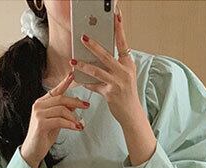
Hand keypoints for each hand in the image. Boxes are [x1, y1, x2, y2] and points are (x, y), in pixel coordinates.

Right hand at [21, 71, 89, 167]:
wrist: (33, 150)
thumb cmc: (44, 136)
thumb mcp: (56, 122)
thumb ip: (64, 112)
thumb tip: (75, 104)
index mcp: (41, 103)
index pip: (55, 91)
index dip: (65, 82)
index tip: (73, 75)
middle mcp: (38, 105)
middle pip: (61, 99)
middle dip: (76, 102)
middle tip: (86, 105)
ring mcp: (38, 114)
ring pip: (62, 110)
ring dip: (74, 117)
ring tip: (80, 124)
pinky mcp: (41, 123)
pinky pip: (60, 120)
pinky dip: (70, 124)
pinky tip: (77, 128)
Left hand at [71, 6, 141, 125]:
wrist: (131, 113)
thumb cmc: (127, 93)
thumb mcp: (126, 76)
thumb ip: (115, 65)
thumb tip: (99, 54)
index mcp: (129, 64)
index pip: (123, 43)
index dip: (119, 29)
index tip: (115, 15)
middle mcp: (124, 72)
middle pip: (107, 56)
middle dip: (94, 46)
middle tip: (83, 37)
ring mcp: (117, 83)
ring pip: (97, 71)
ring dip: (83, 65)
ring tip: (73, 60)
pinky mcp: (110, 94)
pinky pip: (94, 86)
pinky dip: (86, 82)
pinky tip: (78, 79)